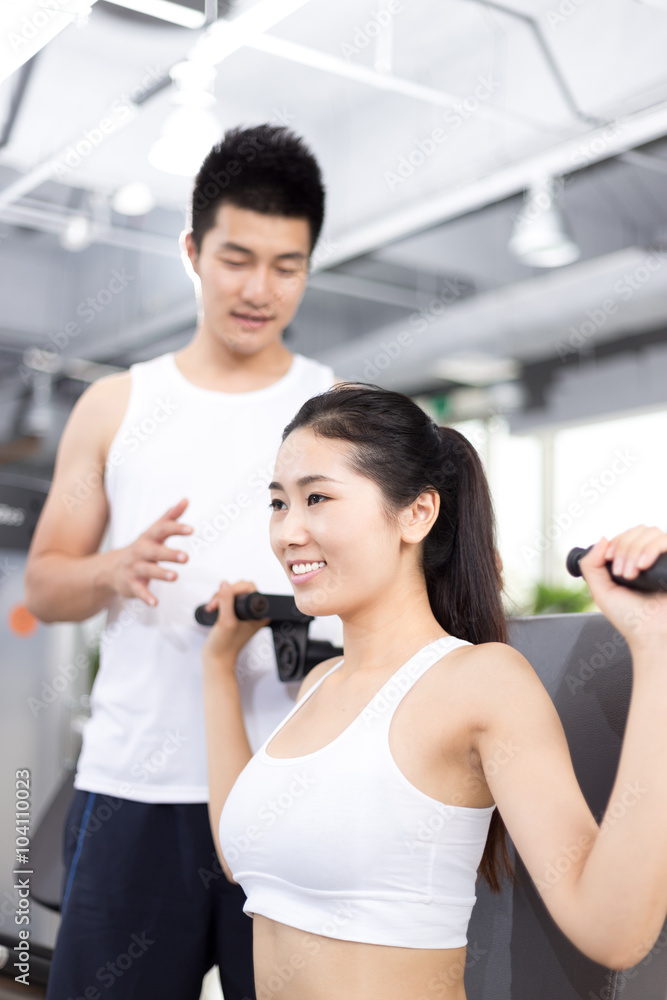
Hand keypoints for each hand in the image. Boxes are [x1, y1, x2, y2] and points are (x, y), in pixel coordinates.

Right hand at [109, 498, 192, 605]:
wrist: (112, 568)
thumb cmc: (141, 547)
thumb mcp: (154, 531)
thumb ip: (171, 516)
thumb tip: (186, 500)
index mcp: (149, 538)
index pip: (162, 530)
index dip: (176, 528)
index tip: (191, 529)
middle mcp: (141, 552)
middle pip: (155, 551)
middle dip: (169, 554)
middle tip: (185, 557)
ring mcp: (135, 568)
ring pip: (147, 570)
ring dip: (160, 573)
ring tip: (174, 576)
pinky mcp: (131, 584)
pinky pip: (138, 591)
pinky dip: (146, 597)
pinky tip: (154, 602)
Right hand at [201, 580, 269, 673]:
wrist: (216, 658)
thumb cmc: (224, 646)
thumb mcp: (226, 621)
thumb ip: (226, 601)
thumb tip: (225, 584)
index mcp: (260, 614)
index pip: (250, 589)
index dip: (236, 589)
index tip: (225, 598)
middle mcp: (253, 612)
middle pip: (240, 589)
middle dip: (225, 594)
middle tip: (216, 605)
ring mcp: (244, 613)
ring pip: (232, 592)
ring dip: (219, 597)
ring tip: (213, 609)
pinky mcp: (234, 614)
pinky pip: (226, 598)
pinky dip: (218, 601)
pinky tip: (213, 609)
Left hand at [579, 526, 666, 650]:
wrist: (651, 636)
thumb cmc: (630, 619)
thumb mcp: (601, 590)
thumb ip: (591, 564)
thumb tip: (603, 539)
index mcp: (634, 561)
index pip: (626, 534)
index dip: (616, 544)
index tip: (610, 562)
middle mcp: (652, 558)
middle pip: (638, 530)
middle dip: (624, 549)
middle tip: (622, 574)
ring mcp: (665, 560)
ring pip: (650, 532)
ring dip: (635, 550)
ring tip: (632, 574)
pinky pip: (665, 540)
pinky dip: (651, 549)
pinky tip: (643, 566)